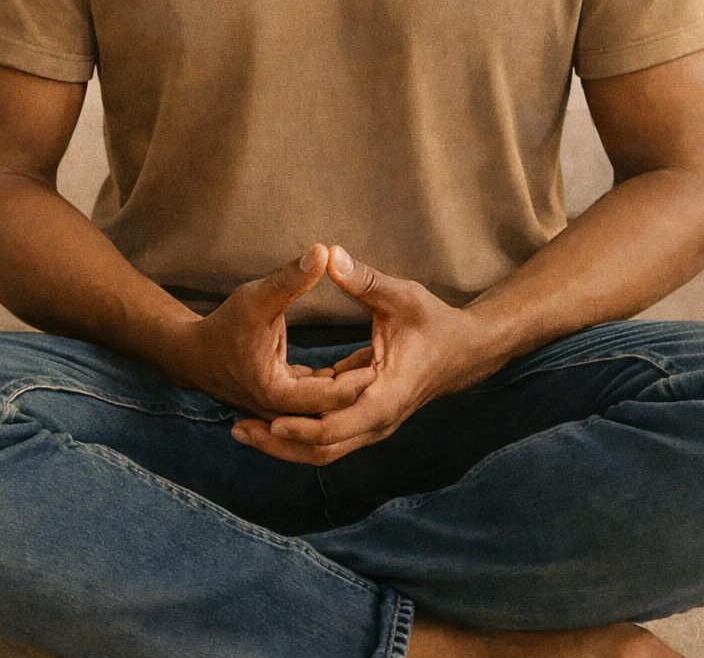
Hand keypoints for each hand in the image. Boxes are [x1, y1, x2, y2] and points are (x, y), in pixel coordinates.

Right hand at [162, 243, 375, 420]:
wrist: (191, 354)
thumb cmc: (223, 324)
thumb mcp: (257, 297)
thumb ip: (291, 278)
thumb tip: (324, 251)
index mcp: (277, 394)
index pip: (328, 398)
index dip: (357, 381)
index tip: (384, 360)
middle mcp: (281, 413)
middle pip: (331, 413)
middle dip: (360, 391)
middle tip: (392, 366)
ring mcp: (281, 415)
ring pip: (325, 413)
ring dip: (350, 393)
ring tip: (382, 366)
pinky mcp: (283, 407)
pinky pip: (315, 406)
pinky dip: (335, 391)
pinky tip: (359, 369)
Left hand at [231, 246, 500, 462]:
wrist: (465, 351)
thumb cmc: (435, 321)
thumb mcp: (401, 296)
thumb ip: (363, 279)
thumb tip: (327, 254)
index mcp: (387, 393)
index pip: (340, 424)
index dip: (304, 425)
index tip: (269, 420)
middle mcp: (379, 419)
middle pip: (324, 447)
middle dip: (280, 443)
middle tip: (237, 431)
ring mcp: (374, 424)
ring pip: (324, 449)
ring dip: (285, 443)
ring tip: (243, 432)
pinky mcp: (366, 419)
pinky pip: (329, 437)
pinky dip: (299, 432)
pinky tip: (267, 421)